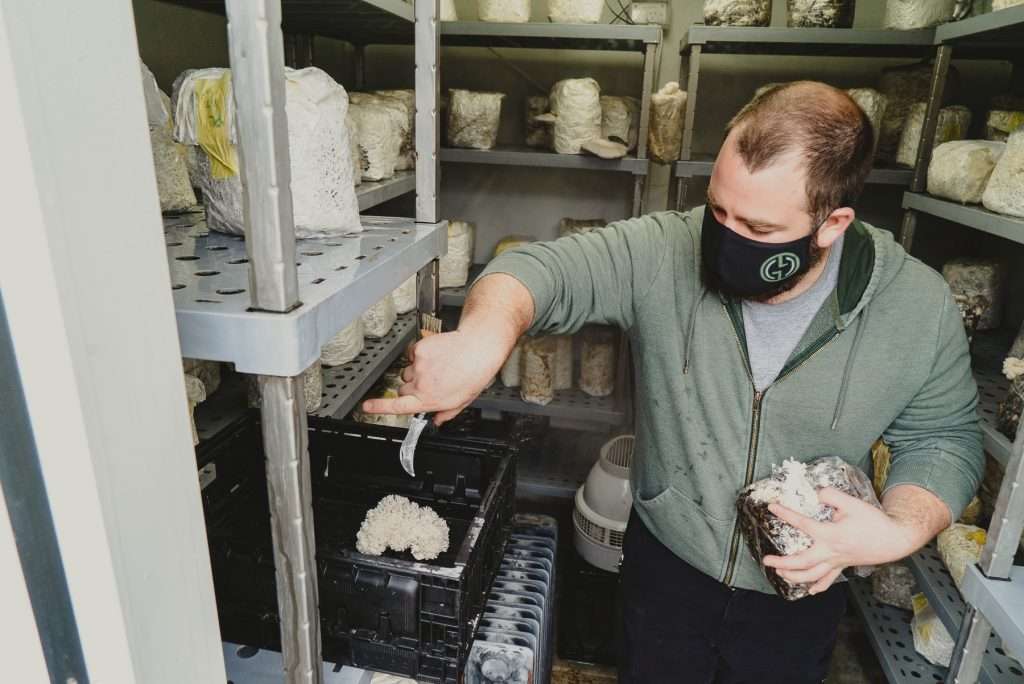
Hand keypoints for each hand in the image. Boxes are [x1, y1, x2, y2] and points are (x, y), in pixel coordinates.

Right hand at [360, 328, 507, 424]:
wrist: (478, 347)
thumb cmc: (474, 374)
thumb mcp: (462, 401)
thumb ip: (446, 413)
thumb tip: (437, 420)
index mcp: (429, 399)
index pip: (398, 406)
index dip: (379, 407)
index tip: (367, 407)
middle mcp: (421, 384)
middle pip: (402, 388)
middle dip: (410, 388)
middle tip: (428, 383)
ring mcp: (418, 366)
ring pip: (407, 372)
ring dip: (415, 372)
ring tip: (436, 368)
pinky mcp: (419, 350)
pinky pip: (412, 355)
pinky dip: (420, 356)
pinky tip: (436, 356)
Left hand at [761, 487, 917, 594]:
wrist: (895, 538)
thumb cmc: (874, 521)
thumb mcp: (852, 503)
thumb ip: (831, 496)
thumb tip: (817, 494)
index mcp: (831, 534)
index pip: (802, 524)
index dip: (785, 514)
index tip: (772, 507)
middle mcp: (831, 551)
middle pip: (802, 562)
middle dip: (782, 563)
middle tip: (766, 560)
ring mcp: (837, 561)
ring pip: (812, 575)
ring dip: (794, 577)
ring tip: (780, 573)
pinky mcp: (844, 566)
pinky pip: (829, 580)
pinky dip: (817, 586)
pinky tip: (809, 591)